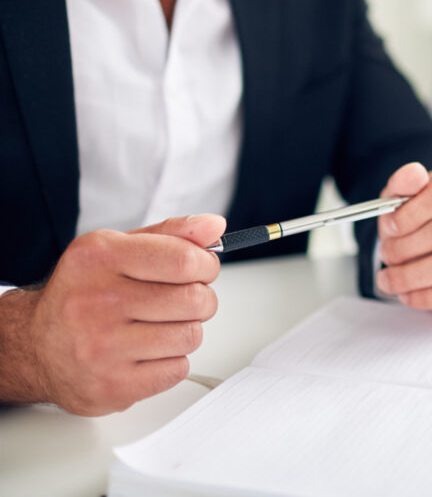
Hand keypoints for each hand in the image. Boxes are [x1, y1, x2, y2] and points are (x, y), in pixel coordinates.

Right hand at [1, 215, 223, 415]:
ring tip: (159, 326)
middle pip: (194, 300)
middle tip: (183, 300)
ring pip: (191, 336)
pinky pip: (177, 370)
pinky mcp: (112, 387)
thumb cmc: (84, 294)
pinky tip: (145, 352)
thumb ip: (171, 234)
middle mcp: (95, 302)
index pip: (184, 260)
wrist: (35, 346)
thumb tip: (214, 226)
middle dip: (201, 299)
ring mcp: (102, 349)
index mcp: (98, 258)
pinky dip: (171, 361)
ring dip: (186, 331)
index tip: (202, 269)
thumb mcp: (118, 248)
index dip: (206, 265)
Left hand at [375, 162, 431, 311]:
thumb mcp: (405, 194)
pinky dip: (428, 298)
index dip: (412, 212)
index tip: (388, 227)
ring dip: (413, 276)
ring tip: (390, 279)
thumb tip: (413, 176)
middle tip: (386, 256)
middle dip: (406, 247)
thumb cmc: (421, 215)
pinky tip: (408, 295)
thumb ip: (404, 182)